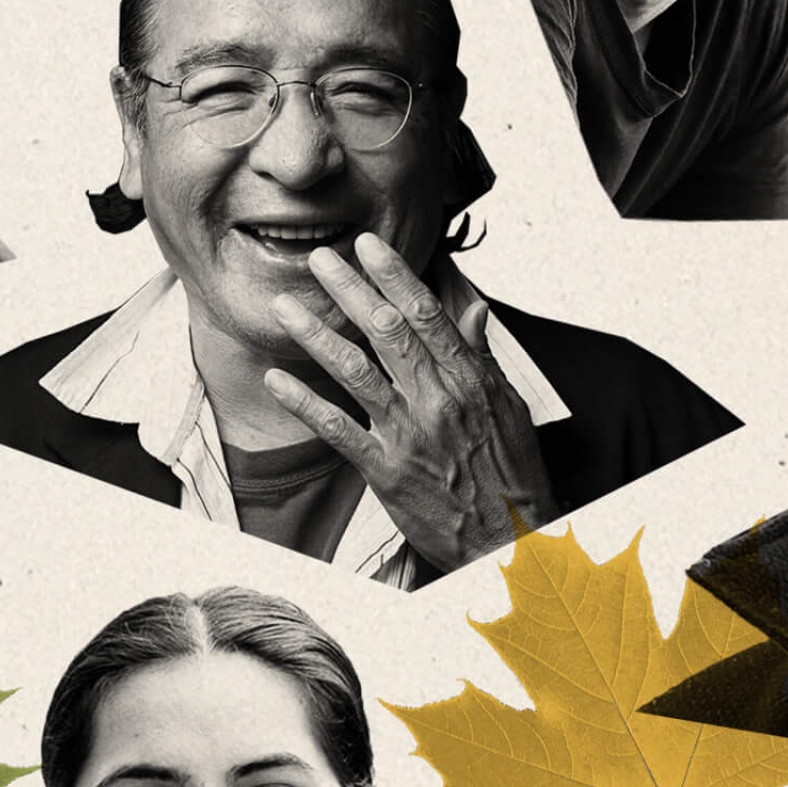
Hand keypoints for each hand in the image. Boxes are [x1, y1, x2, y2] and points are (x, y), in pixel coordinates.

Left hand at [261, 234, 558, 572]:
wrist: (511, 541)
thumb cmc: (511, 473)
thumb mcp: (509, 406)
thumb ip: (482, 356)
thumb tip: (473, 310)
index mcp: (469, 378)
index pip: (425, 312)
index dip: (392, 275)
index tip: (367, 245)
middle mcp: (438, 399)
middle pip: (386, 331)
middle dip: (348, 290)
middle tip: (319, 260)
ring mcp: (409, 434)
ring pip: (355, 371)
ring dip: (315, 335)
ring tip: (285, 307)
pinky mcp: (386, 471)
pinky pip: (337, 429)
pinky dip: (303, 403)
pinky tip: (276, 380)